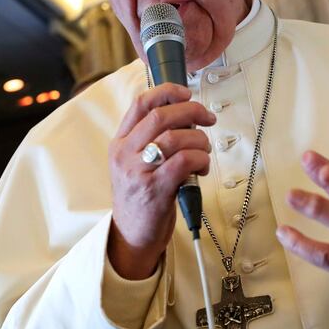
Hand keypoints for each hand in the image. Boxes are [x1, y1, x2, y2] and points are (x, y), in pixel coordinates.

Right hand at [108, 83, 215, 279]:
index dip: (167, 92)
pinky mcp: (156, 189)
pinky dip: (200, 159)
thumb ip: (150, 138)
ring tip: (204, 151)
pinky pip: (185, 161)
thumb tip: (187, 115)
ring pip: (176, 137)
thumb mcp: (134, 162)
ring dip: (200, 140)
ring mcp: (139, 171)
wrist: (131, 236)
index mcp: (120, 142)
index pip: (141, 103)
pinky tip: (202, 167)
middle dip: (192, 110)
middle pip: (161, 115)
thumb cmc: (140, 197)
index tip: (187, 93)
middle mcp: (125, 153)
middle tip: (207, 118)